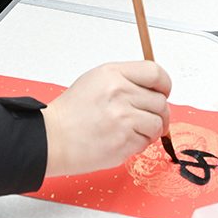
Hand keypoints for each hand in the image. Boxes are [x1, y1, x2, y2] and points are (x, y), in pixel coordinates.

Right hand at [43, 62, 171, 176]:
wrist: (52, 137)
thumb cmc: (72, 112)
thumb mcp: (97, 80)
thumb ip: (126, 79)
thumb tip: (154, 89)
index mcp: (114, 74)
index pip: (155, 73)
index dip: (165, 85)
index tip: (164, 93)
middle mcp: (120, 93)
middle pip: (161, 102)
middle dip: (160, 114)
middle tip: (151, 119)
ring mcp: (122, 118)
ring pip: (157, 124)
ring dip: (151, 131)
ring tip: (134, 131)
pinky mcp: (123, 141)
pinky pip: (145, 142)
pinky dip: (139, 144)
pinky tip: (122, 140)